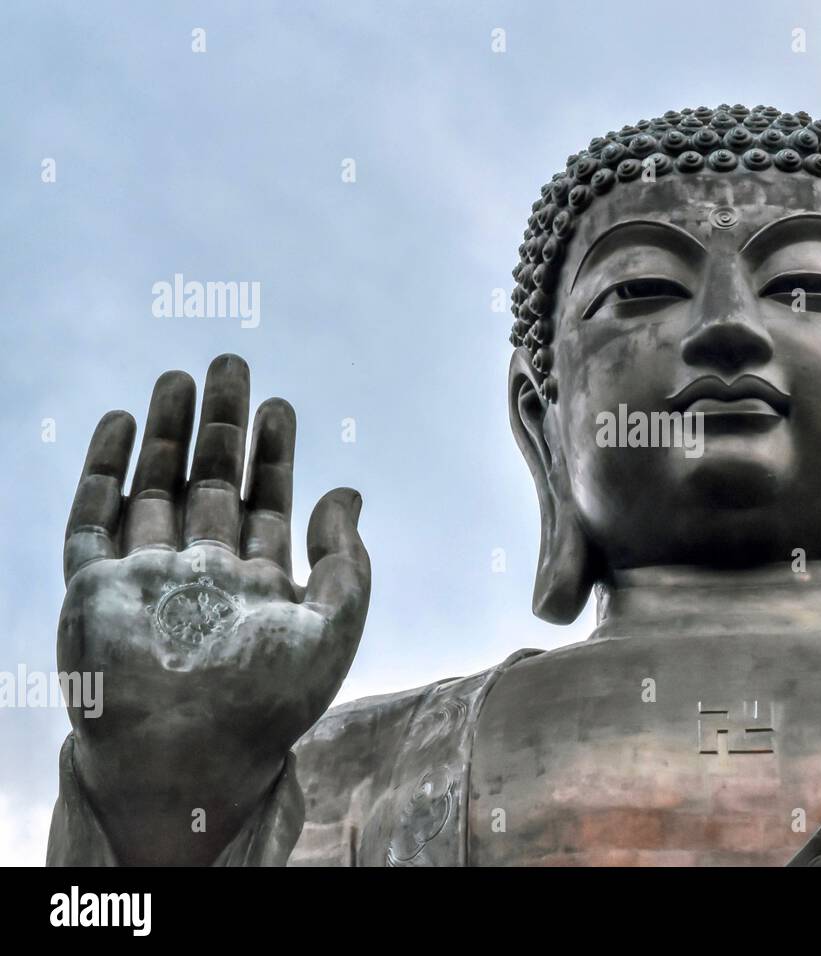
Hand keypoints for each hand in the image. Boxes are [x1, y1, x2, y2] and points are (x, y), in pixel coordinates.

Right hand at [58, 354, 369, 863]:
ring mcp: (147, 578)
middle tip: (230, 365)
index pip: (267, 503)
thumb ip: (346, 561)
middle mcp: (201, 574)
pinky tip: (124, 423)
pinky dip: (106, 470)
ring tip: (179, 377)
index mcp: (257, 585)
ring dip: (166, 433)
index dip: (275, 454)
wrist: (187, 758)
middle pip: (211, 482)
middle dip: (221, 425)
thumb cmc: (267, 703)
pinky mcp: (95, 588)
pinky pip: (94, 519)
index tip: (280, 405)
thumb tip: (349, 492)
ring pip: (155, 487)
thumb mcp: (332, 628)